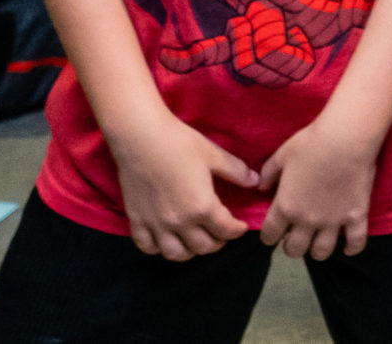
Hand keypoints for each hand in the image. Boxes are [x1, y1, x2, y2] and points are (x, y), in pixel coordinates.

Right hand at [109, 109, 258, 259]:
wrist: (140, 137)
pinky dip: (159, 248)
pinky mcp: (137, 221)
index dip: (237, 231)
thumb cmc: (179, 143)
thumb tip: (254, 181)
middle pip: (203, 247)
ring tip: (195, 239)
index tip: (240, 227)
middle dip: (217, 242)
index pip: (225, 230)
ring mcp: (156, 224)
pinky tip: (166, 239)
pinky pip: (148, 247)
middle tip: (221, 233)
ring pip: (176, 254)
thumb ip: (235, 171)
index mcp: (202, 207)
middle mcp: (179, 222)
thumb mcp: (213, 155)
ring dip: (190, 251)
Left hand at [258, 115, 380, 258]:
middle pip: (295, 250)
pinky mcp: (356, 216)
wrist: (346, 138)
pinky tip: (348, 247)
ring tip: (319, 242)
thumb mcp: (282, 155)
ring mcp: (333, 221)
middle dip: (292, 246)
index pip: (270, 235)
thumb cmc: (312, 143)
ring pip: (322, 252)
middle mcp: (307, 220)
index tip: (273, 233)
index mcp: (286, 206)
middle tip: (296, 237)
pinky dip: (352, 249)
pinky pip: (356, 243)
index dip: (269, 236)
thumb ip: (268, 174)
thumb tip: (260, 187)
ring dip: (317, 250)